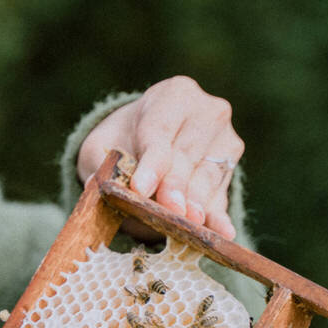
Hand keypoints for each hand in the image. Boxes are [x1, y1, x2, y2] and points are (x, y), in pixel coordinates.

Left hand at [77, 76, 243, 238]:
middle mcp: (206, 111)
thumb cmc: (125, 141)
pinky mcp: (231, 169)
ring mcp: (225, 139)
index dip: (152, 163)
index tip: (141, 189)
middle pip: (187, 154)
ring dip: (199, 202)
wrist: (148, 141)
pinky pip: (223, 195)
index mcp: (173, 95)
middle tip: (170, 209)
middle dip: (177, 185)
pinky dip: (219, 216)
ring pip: (209, 175)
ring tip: (191, 223)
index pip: (160, 132)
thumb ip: (101, 163)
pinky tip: (223, 232)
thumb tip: (96, 184)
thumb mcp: (104, 146)